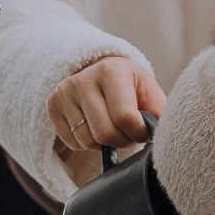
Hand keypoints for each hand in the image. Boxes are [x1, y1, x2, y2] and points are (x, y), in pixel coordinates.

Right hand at [47, 58, 166, 152]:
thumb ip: (159, 112)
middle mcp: (82, 79)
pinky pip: (73, 143)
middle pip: (104, 134)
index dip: (139, 133)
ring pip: (88, 141)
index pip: (124, 118)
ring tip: (113, 128)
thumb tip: (161, 133)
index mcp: (111, 71)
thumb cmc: (131, 86)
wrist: (103, 73)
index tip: (144, 130)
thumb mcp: (149, 92)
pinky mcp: (52, 106)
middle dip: (122, 141)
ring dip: (105, 144)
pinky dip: (88, 144)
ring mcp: (64, 92)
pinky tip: (95, 127)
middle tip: (129, 133)